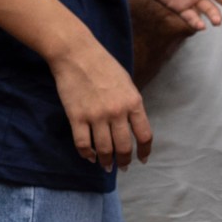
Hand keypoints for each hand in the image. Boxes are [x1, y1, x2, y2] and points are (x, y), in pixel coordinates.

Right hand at [52, 40, 150, 170]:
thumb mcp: (127, 83)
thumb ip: (131, 105)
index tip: (142, 159)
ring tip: (105, 166)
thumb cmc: (103, 65)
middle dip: (124, 160)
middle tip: (122, 166)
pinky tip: (89, 157)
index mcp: (133, 102)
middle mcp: (117, 112)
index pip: (144, 135)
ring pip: (104, 149)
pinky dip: (86, 154)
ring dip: (105, 161)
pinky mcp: (77, 117)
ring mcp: (96, 116)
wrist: (77, 54)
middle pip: (124, 147)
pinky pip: (83, 144)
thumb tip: (130, 126)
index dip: (144, 151)